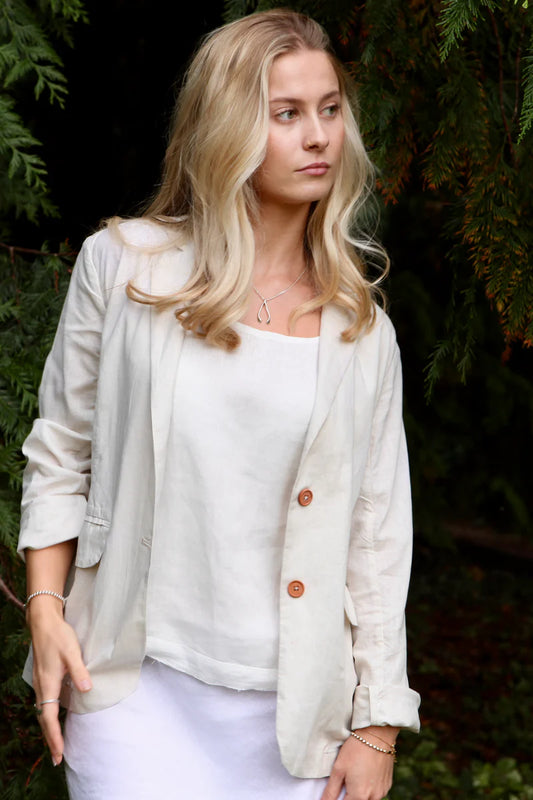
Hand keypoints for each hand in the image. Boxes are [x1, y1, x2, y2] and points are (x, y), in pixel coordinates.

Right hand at [29, 598, 91, 765]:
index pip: (48, 717)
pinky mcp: (43, 677)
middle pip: (43, 719)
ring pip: (43, 711)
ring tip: (58, 742)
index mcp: (47, 683)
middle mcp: (41, 686)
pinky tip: (56, 716)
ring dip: (49, 728)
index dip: (54, 736)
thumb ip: (79, 671)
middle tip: (58, 758)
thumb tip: (86, 690)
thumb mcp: (71, 651)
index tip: (59, 753)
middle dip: (51, 738)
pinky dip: (49, 715)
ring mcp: (40, 682)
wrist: (43, 621)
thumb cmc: (58, 635)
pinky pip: (44, 702)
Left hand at [320, 730, 394, 799]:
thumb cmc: (356, 749)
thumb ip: (331, 790)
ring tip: (356, 776)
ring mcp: (382, 792)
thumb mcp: (339, 768)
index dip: (338, 799)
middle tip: (346, 782)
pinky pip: (376, 793)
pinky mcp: (388, 785)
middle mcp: (373, 797)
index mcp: (359, 795)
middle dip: (350, 797)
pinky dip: (370, 789)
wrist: (377, 735)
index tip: (336, 791)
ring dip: (360, 794)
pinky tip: (365, 775)